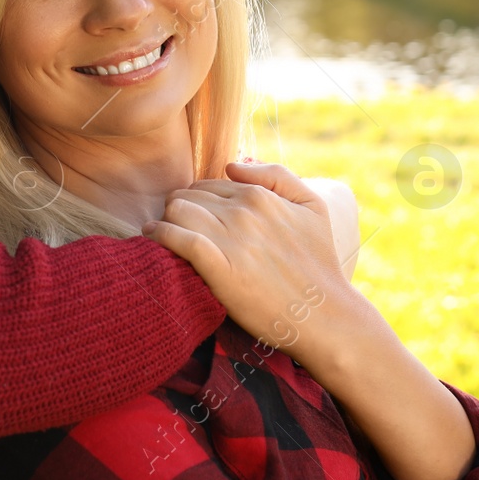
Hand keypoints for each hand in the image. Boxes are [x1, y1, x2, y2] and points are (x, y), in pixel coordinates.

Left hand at [142, 161, 355, 362]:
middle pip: (187, 194)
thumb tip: (232, 165)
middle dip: (179, 208)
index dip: (197, 200)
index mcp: (261, 195)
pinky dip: (160, 235)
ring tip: (163, 235)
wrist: (325, 314)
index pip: (207, 184)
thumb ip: (276, 175)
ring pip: (176, 209)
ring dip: (166, 220)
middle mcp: (244, 211)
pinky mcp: (219, 268)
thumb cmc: (319, 262)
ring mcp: (231, 239)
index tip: (194, 218)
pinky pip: (176, 238)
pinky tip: (153, 239)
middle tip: (178, 229)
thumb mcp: (313, 205)